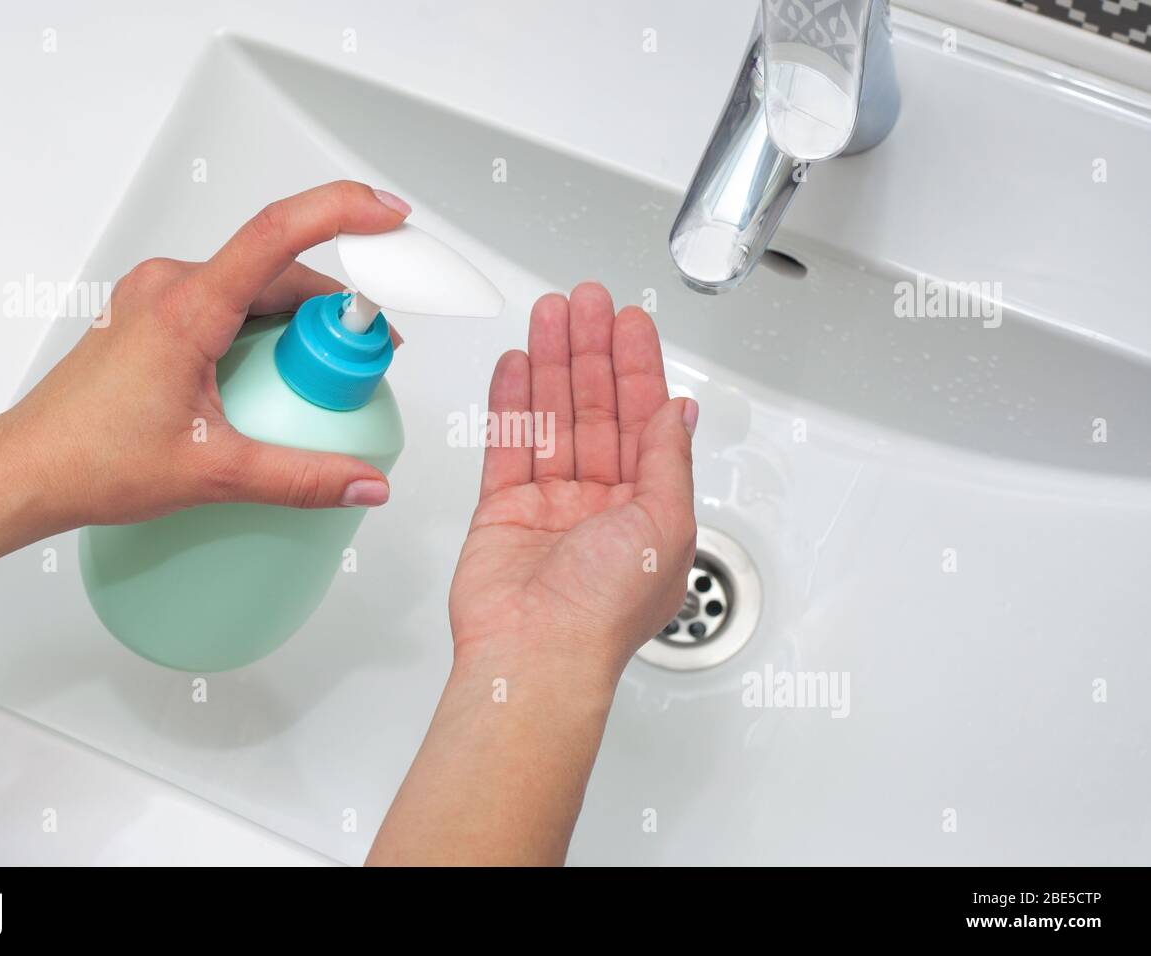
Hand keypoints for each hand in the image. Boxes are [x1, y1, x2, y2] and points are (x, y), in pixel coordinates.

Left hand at [0, 180, 411, 533]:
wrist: (26, 470)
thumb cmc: (93, 460)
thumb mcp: (214, 473)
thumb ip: (301, 478)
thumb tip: (365, 482)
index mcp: (187, 307)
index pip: (278, 233)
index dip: (343, 212)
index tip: (390, 219)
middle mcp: (171, 285)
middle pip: (279, 269)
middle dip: (332, 310)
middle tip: (363, 363)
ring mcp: (158, 296)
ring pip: (255, 287)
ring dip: (297, 323)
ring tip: (316, 382)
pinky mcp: (154, 315)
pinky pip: (228, 304)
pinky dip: (264, 331)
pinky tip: (272, 380)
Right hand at [448, 282, 697, 681]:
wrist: (537, 653)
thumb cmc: (604, 610)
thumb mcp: (666, 524)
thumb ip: (667, 459)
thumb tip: (679, 411)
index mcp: (648, 510)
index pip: (645, 420)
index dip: (639, 367)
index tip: (630, 323)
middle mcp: (601, 504)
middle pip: (596, 408)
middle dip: (591, 352)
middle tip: (586, 302)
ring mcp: (549, 506)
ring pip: (552, 418)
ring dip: (551, 364)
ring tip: (548, 315)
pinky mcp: (502, 512)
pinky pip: (508, 446)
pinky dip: (511, 405)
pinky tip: (515, 366)